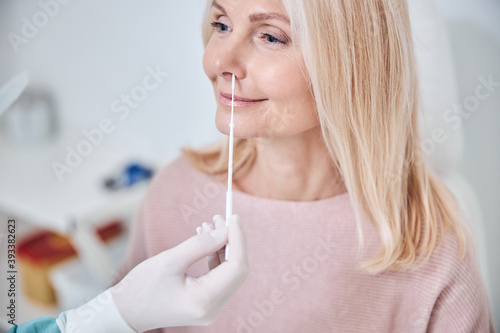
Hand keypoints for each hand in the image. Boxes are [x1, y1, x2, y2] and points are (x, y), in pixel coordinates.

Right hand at [111, 214, 248, 331]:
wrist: (125, 312)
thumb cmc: (141, 287)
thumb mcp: (170, 261)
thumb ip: (200, 245)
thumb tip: (226, 230)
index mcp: (203, 300)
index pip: (236, 267)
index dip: (238, 240)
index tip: (233, 217)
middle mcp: (212, 309)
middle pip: (236, 271)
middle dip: (231, 241)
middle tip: (222, 217)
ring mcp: (210, 309)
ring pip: (229, 273)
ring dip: (223, 247)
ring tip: (210, 224)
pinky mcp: (205, 304)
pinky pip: (219, 277)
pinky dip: (215, 257)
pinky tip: (206, 240)